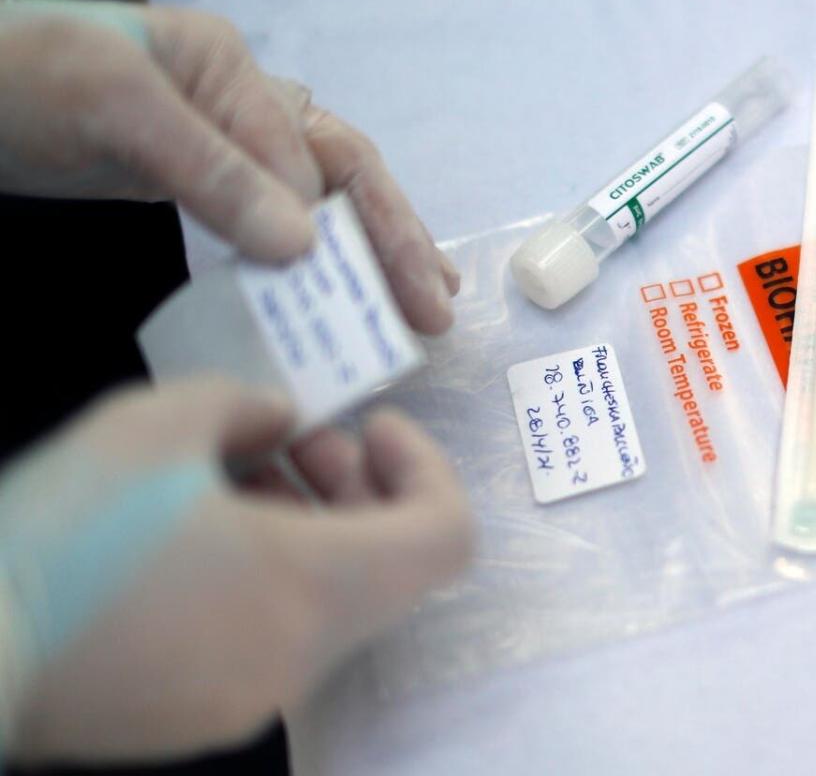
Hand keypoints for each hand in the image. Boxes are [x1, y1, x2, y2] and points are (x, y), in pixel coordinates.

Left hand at [0, 0, 457, 331]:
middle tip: (434, 307)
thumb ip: (213, 172)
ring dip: (371, 249)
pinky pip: (271, 218)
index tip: (347, 292)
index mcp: (229, 69)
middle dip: (392, 238)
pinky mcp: (194, 176)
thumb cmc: (21, 82)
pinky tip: (340, 284)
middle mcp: (240, 100)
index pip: (309, 154)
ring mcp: (220, 139)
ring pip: (318, 196)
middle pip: (340, 170)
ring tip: (419, 300)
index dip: (339, 226)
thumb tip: (305, 246)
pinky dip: (313, 254)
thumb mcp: (115, 110)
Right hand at [0, 377, 470, 762]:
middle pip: (391, 568)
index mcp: (312, 584)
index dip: (427, 470)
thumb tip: (280, 420)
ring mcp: (256, 696)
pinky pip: (277, 637)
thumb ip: (244, 404)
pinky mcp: (206, 716)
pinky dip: (271, 579)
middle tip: (298, 443)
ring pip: (331, 602)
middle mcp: (302, 654)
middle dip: (361, 489)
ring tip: (234, 482)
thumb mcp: (152, 425)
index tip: (372, 428)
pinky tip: (195, 541)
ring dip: (313, 530)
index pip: (446, 538)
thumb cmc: (64, 536)